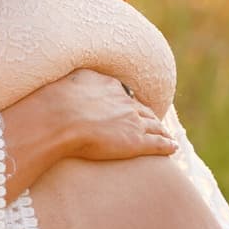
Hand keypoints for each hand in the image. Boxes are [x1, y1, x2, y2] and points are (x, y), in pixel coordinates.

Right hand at [41, 68, 178, 167]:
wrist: (60, 119)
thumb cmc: (56, 102)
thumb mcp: (68, 81)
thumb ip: (77, 80)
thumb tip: (76, 80)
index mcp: (109, 86)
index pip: (125, 95)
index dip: (131, 103)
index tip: (133, 107)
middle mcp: (125, 102)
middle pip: (143, 110)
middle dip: (150, 116)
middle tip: (155, 122)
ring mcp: (133, 122)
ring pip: (154, 126)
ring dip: (161, 130)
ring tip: (166, 136)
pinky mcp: (136, 142)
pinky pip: (157, 144)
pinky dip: (167, 145)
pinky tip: (172, 148)